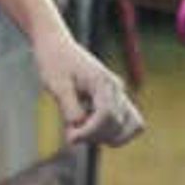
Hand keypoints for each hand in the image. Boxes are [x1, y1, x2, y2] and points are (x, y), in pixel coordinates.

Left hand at [37, 31, 144, 148]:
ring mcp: (119, 94)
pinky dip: (111, 132)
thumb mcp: (56, 85)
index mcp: (103, 81)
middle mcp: (116, 88)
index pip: (107, 116)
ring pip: (129, 128)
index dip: (89, 132)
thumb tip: (80, 127)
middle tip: (70, 131)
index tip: (70, 137)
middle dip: (94, 136)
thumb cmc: (54, 62)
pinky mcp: (117, 100)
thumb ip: (69, 108)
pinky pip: (127, 124)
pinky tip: (90, 126)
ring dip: (106, 136)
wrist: (57, 46)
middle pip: (117, 125)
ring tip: (83, 129)